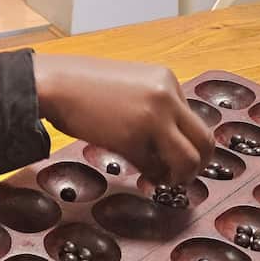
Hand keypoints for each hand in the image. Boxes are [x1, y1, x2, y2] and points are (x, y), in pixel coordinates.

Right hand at [32, 55, 212, 184]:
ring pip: (189, 160)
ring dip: (179, 176)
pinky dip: (149, 176)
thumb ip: (152, 106)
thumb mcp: (129, 86)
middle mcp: (167, 97)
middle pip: (205, 141)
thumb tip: (165, 142)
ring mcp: (153, 118)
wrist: (54, 83)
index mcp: (167, 80)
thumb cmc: (82, 86)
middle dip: (197, 165)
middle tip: (181, 177)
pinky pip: (154, 168)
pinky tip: (139, 174)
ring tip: (161, 180)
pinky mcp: (133, 138)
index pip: (193, 119)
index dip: (185, 143)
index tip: (172, 156)